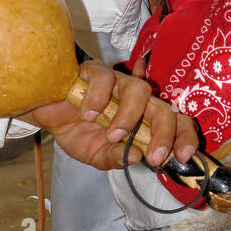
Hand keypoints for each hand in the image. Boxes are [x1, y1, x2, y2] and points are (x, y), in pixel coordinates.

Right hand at [23, 60, 197, 172]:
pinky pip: (104, 79)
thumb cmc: (75, 131)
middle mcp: (135, 100)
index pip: (174, 122)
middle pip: (163, 108)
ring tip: (112, 135)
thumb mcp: (95, 155)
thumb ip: (115, 158)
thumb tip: (136, 157)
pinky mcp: (94, 72)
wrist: (46, 115)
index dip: (184, 136)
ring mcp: (116, 84)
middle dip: (164, 134)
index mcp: (142, 120)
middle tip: (154, 157)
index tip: (182, 156)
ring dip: (129, 117)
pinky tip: (87, 114)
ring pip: (138, 90)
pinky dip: (98, 99)